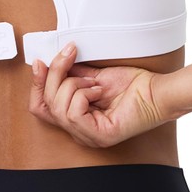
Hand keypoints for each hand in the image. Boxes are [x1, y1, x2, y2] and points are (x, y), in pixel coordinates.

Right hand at [29, 42, 165, 147]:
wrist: (156, 90)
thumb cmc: (132, 84)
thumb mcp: (92, 74)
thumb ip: (71, 72)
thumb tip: (52, 60)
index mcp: (76, 117)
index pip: (40, 108)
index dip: (36, 84)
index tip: (40, 61)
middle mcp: (79, 130)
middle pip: (45, 104)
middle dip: (54, 74)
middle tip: (69, 55)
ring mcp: (88, 136)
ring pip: (58, 106)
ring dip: (74, 84)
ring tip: (94, 81)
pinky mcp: (99, 135)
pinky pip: (74, 112)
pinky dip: (83, 94)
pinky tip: (98, 90)